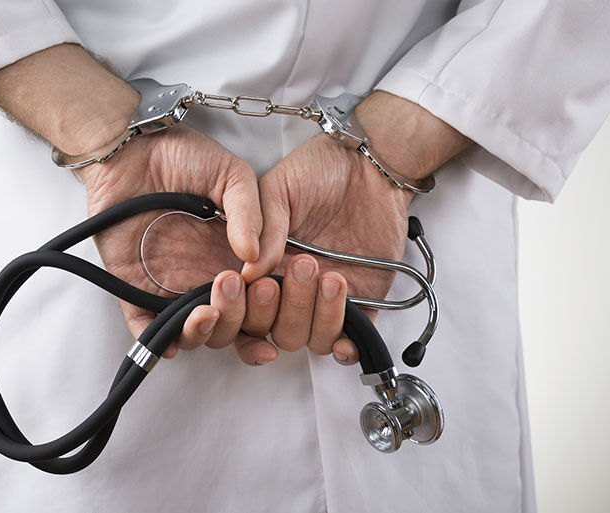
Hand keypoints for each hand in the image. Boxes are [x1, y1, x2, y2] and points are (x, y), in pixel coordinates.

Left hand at [0, 44, 267, 361]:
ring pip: (193, 332)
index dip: (270, 312)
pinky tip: (169, 343)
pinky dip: (155, 342)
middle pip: (230, 324)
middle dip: (237, 319)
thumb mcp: (232, 175)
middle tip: (231, 287)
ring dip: (204, 332)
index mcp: (235, 257)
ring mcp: (171, 285)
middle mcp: (206, 278)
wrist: (132, 146)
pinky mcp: (135, 287)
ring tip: (205, 313)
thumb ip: (250, 213)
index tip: (272, 300)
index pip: (259, 300)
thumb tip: (256, 257)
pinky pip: (144, 325)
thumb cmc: (185, 157)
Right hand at [241, 91, 470, 365]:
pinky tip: (346, 338)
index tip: (246, 288)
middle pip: (275, 330)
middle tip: (299, 268)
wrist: (371, 164)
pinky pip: (351, 338)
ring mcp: (324, 299)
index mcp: (263, 266)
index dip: (239, 312)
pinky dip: (346, 345)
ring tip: (330, 278)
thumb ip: (262, 228)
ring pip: (311, 338)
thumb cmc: (320, 170)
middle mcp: (290, 289)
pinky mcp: (361, 301)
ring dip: (316, 317)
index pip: (242, 310)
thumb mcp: (279, 189)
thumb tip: (249, 272)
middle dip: (283, 309)